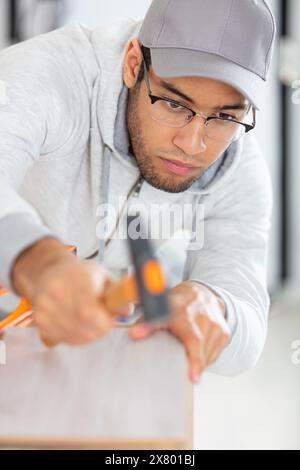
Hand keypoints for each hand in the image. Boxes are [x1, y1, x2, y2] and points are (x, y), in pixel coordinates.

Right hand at [12, 238, 126, 345]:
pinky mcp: (39, 320)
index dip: (102, 322)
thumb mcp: (102, 276)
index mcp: (76, 277)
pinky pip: (63, 338)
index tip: (109, 321)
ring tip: (91, 321)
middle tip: (103, 321)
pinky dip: (75, 336)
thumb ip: (117, 293)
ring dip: (88, 334)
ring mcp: (45, 306)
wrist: (49, 272)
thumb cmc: (79, 274)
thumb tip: (127, 310)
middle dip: (99, 329)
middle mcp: (56, 290)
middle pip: (83, 325)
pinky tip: (78, 324)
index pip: (87, 310)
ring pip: (74, 335)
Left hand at [128, 281, 230, 382]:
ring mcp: (217, 327)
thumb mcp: (160, 310)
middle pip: (200, 352)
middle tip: (184, 371)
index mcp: (186, 315)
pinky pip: (214, 355)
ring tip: (186, 351)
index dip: (195, 360)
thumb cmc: (178, 304)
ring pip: (208, 357)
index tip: (194, 378)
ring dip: (196, 362)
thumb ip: (148, 323)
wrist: (202, 294)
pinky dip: (204, 358)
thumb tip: (134, 334)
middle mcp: (204, 320)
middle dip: (192, 365)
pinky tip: (196, 348)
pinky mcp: (224, 334)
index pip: (194, 340)